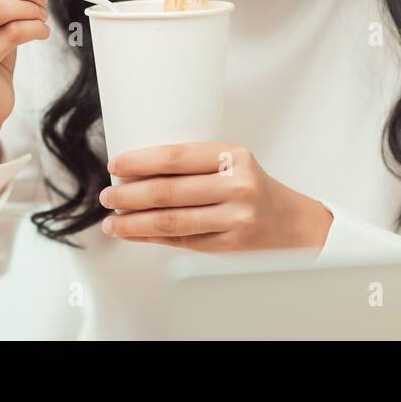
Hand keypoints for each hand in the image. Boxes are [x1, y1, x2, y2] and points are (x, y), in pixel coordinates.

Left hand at [97, 142, 333, 251]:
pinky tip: (134, 233)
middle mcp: (236, 185)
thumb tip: (137, 170)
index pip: (176, 157)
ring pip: (171, 221)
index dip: (140, 162)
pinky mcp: (230, 245)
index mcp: (233, 156)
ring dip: (134, 222)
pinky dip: (151, 238)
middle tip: (106, 195)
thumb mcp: (233, 163)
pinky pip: (181, 241)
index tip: (116, 165)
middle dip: (129, 195)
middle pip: (168, 191)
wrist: (294, 223)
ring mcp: (235, 218)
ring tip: (112, 221)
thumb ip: (194, 165)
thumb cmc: (255, 187)